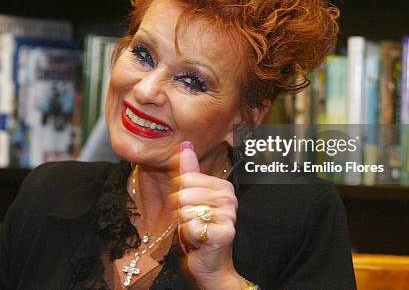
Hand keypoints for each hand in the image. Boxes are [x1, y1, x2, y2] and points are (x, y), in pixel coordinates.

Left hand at [171, 142, 242, 288]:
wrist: (210, 262)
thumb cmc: (200, 229)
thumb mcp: (191, 198)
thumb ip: (189, 172)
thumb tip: (185, 145)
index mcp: (222, 186)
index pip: (185, 179)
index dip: (179, 195)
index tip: (190, 207)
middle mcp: (229, 198)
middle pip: (184, 194)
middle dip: (180, 211)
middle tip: (192, 221)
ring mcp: (229, 215)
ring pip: (187, 211)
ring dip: (185, 225)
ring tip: (195, 230)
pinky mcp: (225, 233)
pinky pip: (191, 227)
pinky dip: (189, 236)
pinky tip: (199, 240)